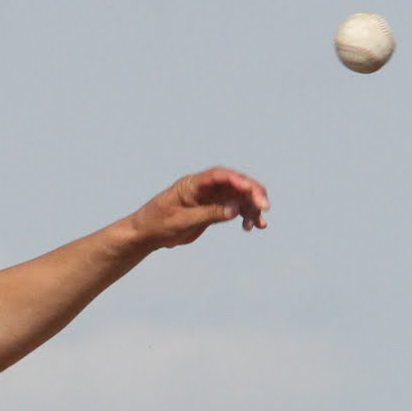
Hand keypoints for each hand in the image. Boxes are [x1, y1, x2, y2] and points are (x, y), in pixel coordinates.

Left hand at [128, 167, 269, 249]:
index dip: (237, 180)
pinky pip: (235, 209)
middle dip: (253, 193)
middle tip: (264, 207)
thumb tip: (235, 209)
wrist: (146, 234)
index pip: (220, 176)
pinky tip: (252, 226)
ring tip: (259, 224)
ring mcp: (211, 197)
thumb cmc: (158, 224)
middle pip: (235, 184)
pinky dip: (245, 216)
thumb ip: (209, 214)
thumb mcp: (182, 221)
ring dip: (252, 208)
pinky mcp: (214, 209)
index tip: (250, 189)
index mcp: (193, 184)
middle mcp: (205, 187)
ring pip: (239, 197)